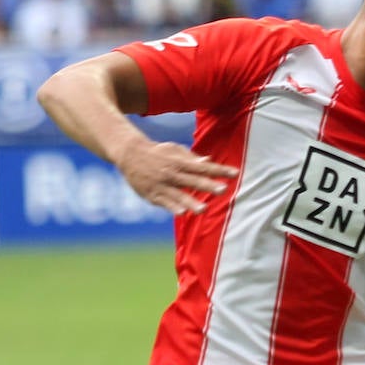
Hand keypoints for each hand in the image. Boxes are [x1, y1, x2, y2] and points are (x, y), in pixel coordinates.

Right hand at [115, 138, 238, 213]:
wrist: (129, 154)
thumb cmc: (157, 153)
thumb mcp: (174, 150)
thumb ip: (191, 158)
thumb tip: (209, 161)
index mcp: (180, 162)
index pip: (204, 167)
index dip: (219, 171)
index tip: (235, 174)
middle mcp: (172, 173)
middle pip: (193, 180)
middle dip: (208, 185)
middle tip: (222, 190)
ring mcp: (162, 184)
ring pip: (178, 194)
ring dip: (191, 202)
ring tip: (203, 209)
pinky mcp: (152, 194)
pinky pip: (163, 202)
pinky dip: (172, 207)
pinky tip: (181, 213)